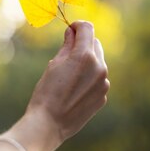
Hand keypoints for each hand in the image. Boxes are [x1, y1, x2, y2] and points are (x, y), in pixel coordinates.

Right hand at [26, 21, 109, 142]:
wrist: (49, 124)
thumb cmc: (45, 93)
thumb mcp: (53, 66)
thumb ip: (66, 47)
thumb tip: (71, 33)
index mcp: (84, 56)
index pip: (87, 28)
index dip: (77, 26)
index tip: (70, 29)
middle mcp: (99, 67)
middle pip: (94, 44)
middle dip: (82, 44)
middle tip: (66, 51)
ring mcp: (104, 82)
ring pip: (98, 62)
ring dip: (86, 62)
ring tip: (68, 74)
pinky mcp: (103, 96)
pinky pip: (98, 79)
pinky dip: (88, 78)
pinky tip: (73, 89)